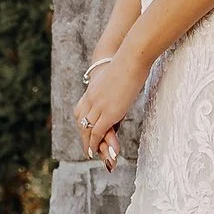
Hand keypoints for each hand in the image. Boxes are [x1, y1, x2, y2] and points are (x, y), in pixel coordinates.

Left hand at [74, 39, 147, 167]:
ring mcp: (98, 106)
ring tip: (95, 156)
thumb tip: (128, 81)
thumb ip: (116, 85)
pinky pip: (98, 132)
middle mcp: (91, 99)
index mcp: (92, 91)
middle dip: (86, 139)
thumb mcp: (117, 76)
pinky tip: (98, 152)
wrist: (130, 57)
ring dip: (91, 145)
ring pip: (88, 130)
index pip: (82, 113)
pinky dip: (95, 144)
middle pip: (83, 124)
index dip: (85, 126)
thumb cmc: (129, 62)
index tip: (88, 136)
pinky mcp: (108, 113)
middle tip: (91, 152)